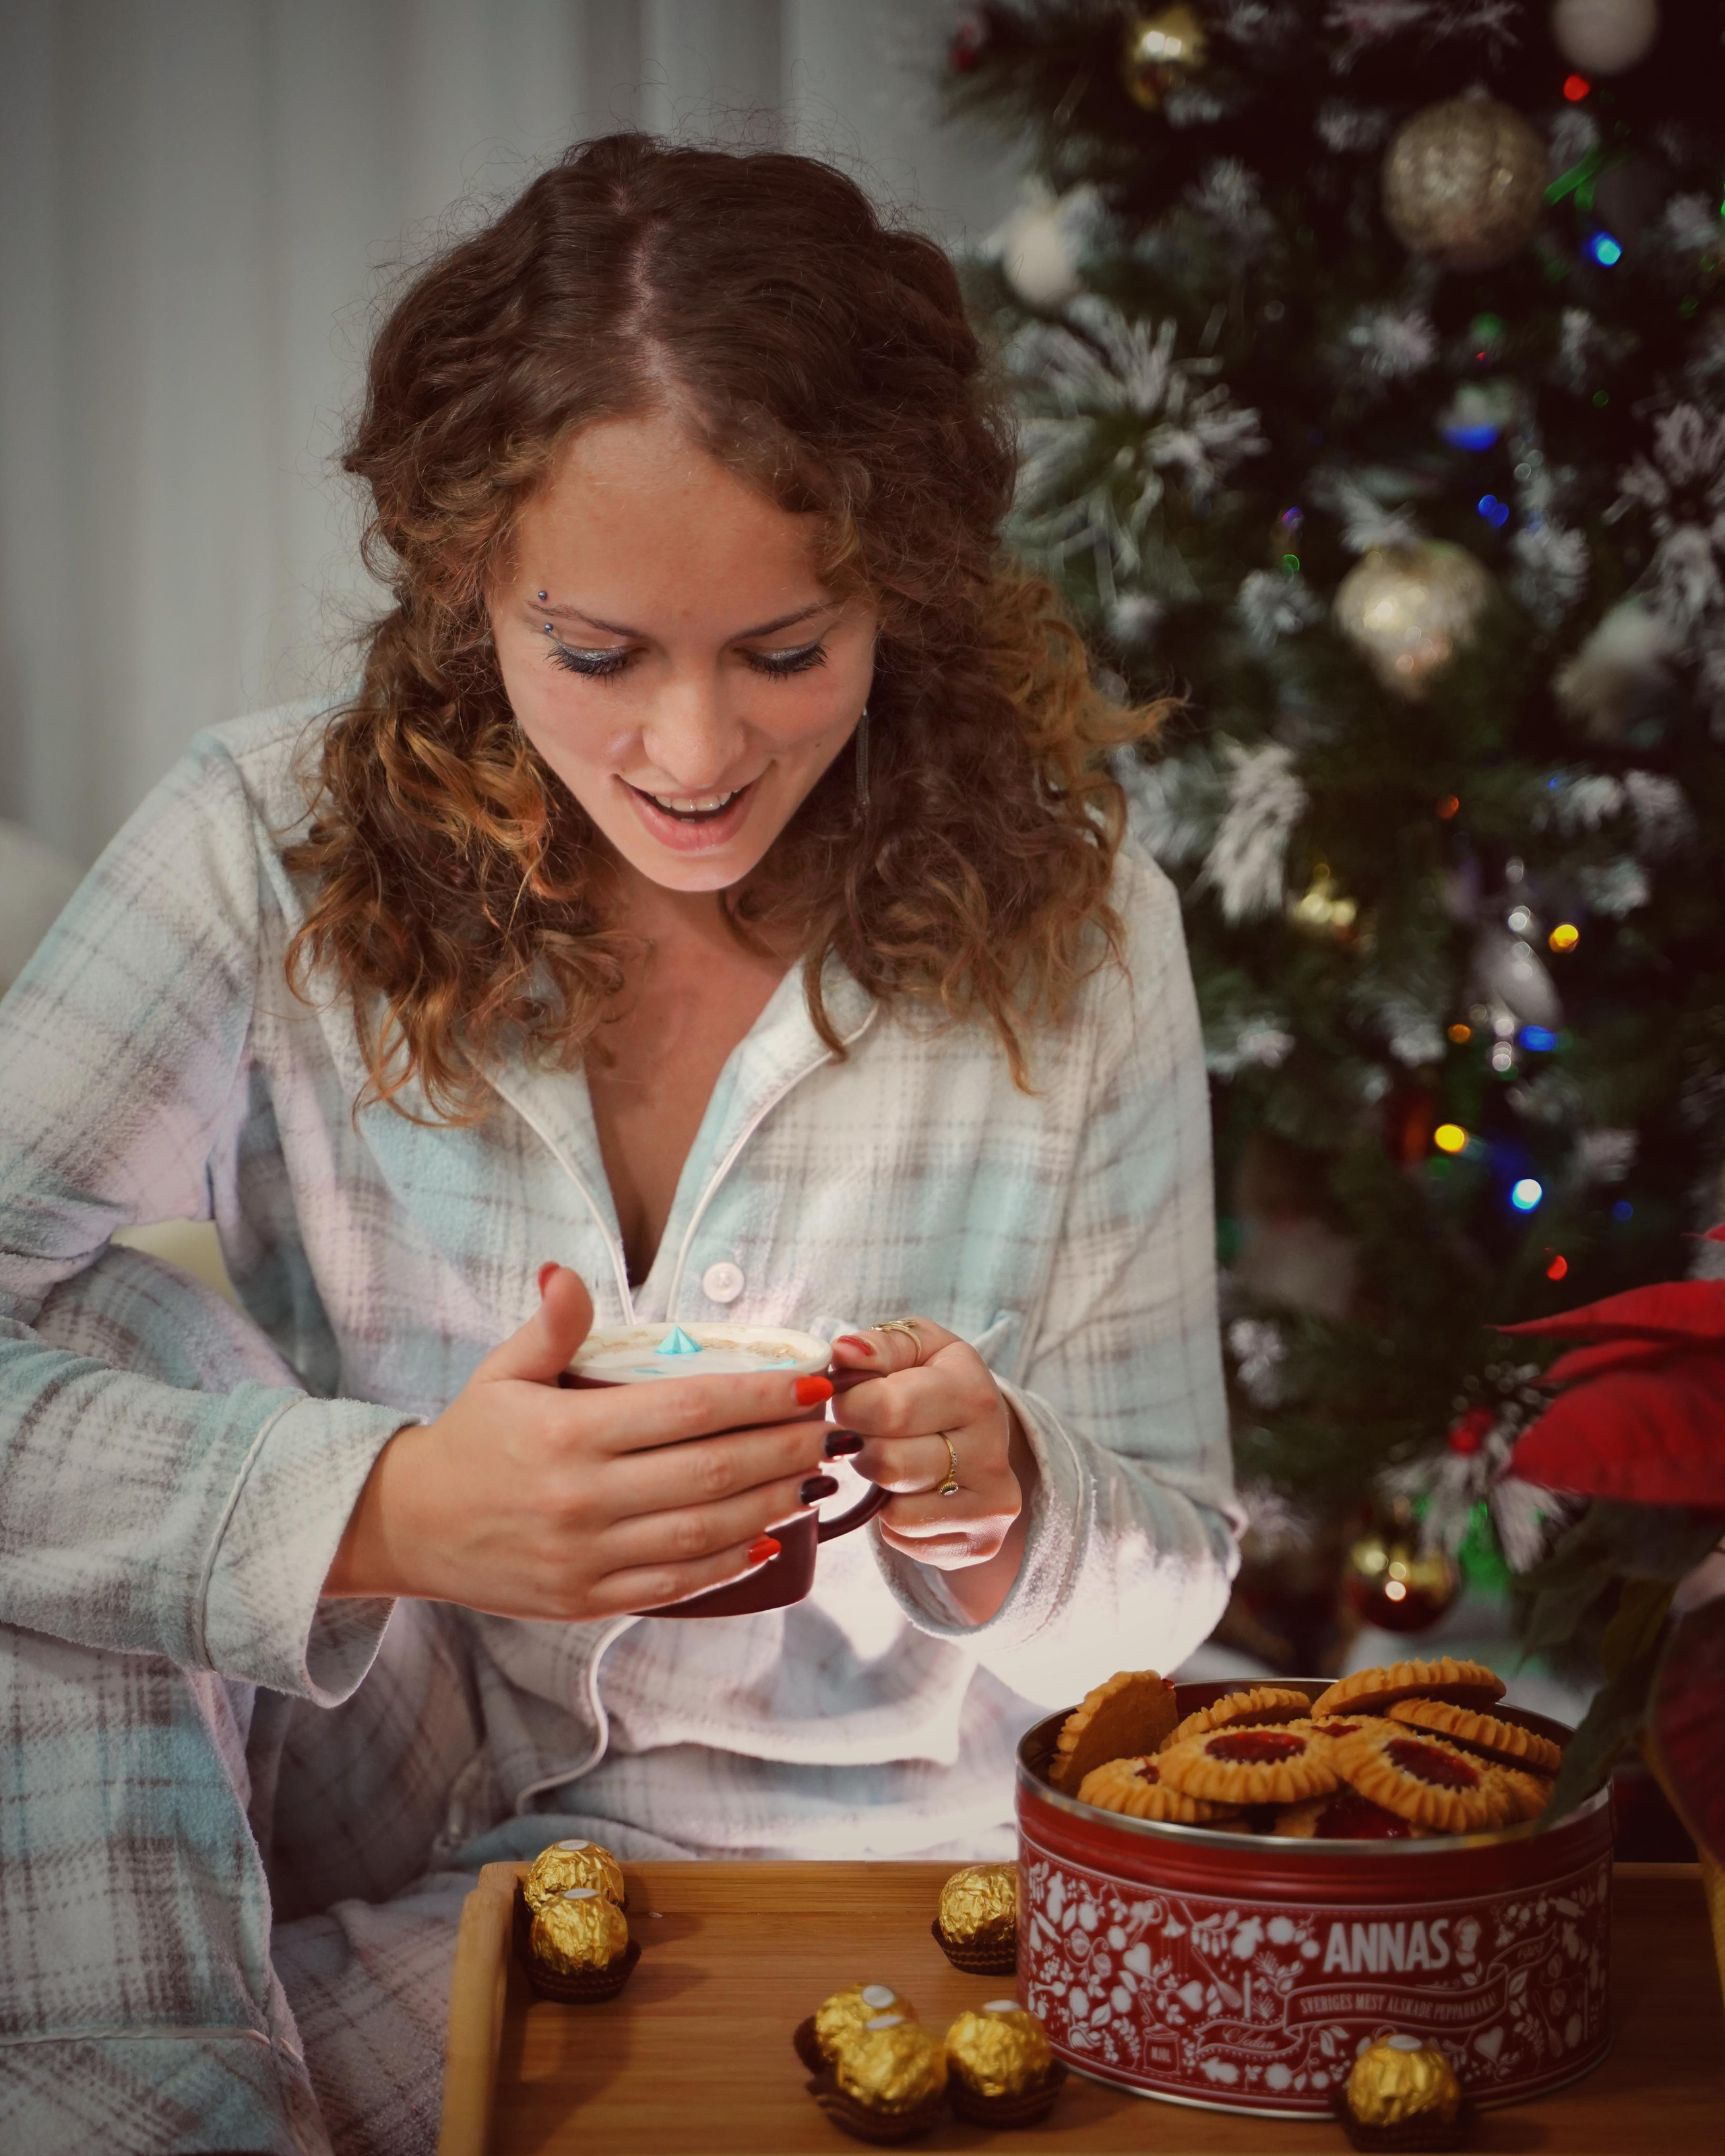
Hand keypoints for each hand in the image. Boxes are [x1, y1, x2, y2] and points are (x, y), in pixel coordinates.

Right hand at [323, 1267, 834, 1619]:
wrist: (407, 1527)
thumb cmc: (468, 1441)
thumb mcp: (501, 1373)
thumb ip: (551, 1326)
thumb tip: (566, 1271)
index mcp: (568, 1432)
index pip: (688, 1410)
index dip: (759, 1397)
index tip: (810, 1384)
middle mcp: (583, 1497)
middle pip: (710, 1472)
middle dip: (781, 1450)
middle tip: (828, 1431)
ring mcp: (587, 1556)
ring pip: (702, 1532)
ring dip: (769, 1506)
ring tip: (812, 1480)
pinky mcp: (587, 1598)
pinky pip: (674, 1583)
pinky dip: (727, 1564)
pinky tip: (766, 1540)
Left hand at [829, 1319, 1034, 1610]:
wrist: (986, 1436)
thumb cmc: (937, 1384)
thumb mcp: (918, 1347)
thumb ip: (879, 1345)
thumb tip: (842, 1352)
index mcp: (974, 1393)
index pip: (887, 1408)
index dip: (850, 1404)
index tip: (850, 1398)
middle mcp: (992, 1452)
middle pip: (888, 1464)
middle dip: (862, 1447)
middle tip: (867, 1432)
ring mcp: (991, 1503)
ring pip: (895, 1509)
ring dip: (878, 1484)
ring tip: (892, 1456)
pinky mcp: (980, 1542)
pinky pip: (904, 1538)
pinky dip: (892, 1517)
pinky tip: (909, 1490)